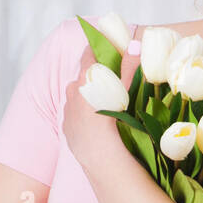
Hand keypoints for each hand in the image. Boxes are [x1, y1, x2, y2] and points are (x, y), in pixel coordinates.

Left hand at [62, 32, 141, 167]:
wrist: (101, 158)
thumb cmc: (115, 123)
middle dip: (96, 76)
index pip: (89, 54)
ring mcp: (67, 110)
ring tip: (106, 104)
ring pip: (78, 96)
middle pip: (84, 76)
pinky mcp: (67, 128)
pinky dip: (84, 115)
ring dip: (90, 96)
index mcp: (84, 80)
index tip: (106, 45)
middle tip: (113, 81)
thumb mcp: (124, 92)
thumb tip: (135, 44)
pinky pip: (75, 115)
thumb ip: (128, 67)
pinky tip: (97, 123)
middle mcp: (72, 92)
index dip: (98, 47)